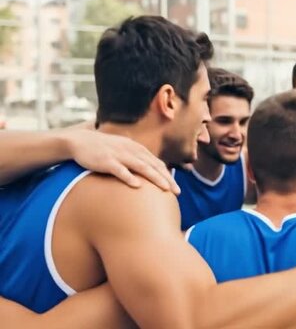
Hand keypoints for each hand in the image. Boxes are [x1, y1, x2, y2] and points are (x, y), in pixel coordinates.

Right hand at [62, 129, 179, 193]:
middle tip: (177, 192)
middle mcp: (131, 151)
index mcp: (137, 149)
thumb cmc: (105, 149)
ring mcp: (119, 155)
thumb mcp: (124, 151)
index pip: (157, 163)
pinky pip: (119, 169)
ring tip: (165, 189)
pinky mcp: (106, 161)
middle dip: (167, 179)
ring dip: (155, 178)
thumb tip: (150, 173)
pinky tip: (137, 186)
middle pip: (153, 166)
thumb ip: (137, 159)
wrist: (81, 141)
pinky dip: (128, 177)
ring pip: (141, 167)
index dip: (168, 175)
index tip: (176, 188)